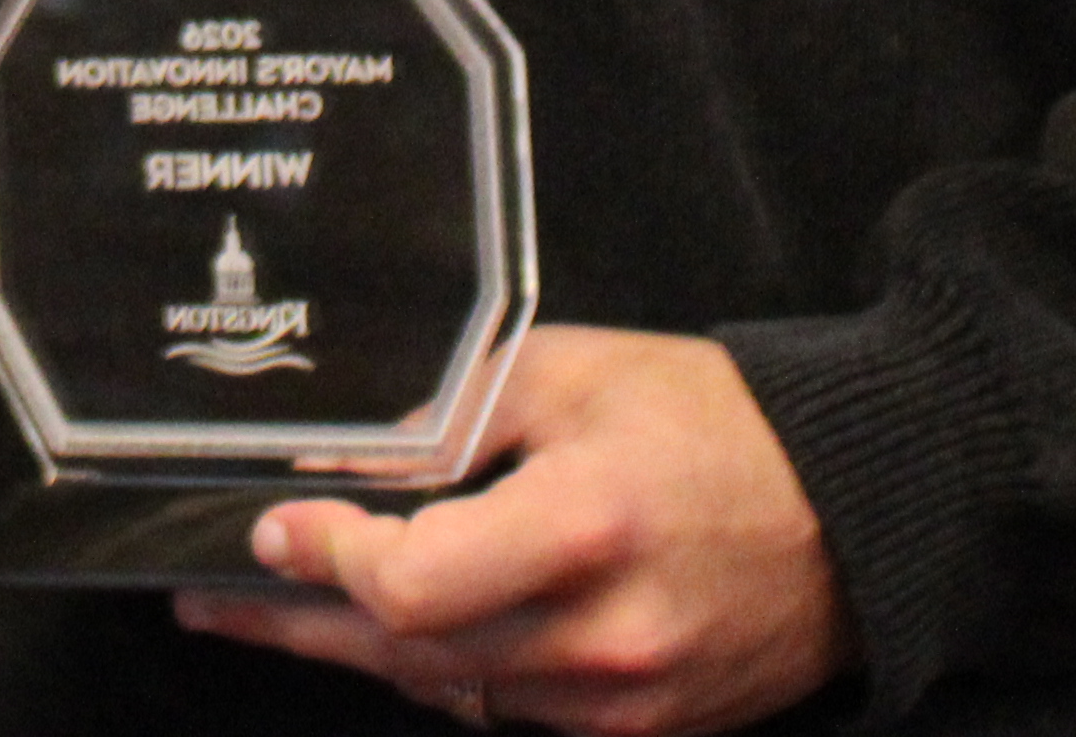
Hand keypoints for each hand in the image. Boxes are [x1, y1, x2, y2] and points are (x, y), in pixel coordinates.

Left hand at [174, 325, 851, 732]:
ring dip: (366, 651)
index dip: (324, 559)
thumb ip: (455, 415)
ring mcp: (625, 698)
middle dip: (298, 624)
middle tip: (217, 602)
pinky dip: (452, 672)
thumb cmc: (719, 423)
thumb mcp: (575, 373)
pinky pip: (512, 710)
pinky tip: (409, 636)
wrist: (858, 508)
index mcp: (584, 527)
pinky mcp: (644, 730)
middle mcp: (601, 633)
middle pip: (407, 651)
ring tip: (289, 615)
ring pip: (452, 689)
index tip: (272, 531)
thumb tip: (354, 462)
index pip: (409, 580)